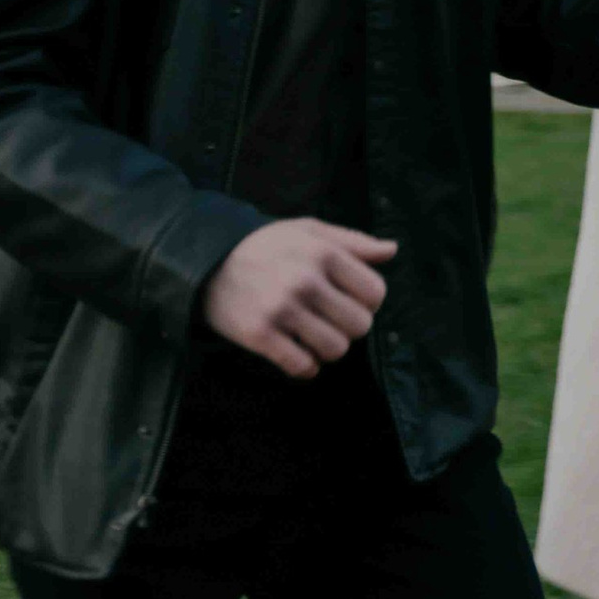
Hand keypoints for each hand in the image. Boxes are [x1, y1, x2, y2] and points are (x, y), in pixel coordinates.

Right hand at [201, 221, 394, 381]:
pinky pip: (302, 366)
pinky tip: (297, 355)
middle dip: (350, 327)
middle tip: (330, 320)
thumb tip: (392, 249)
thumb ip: (353, 242)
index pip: (375, 293)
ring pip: (335, 349)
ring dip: (328, 349)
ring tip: (313, 337)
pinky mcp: (259, 335)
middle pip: (360, 325)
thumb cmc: (266, 246)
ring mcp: (281, 309)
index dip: (368, 301)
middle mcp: (305, 280)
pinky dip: (305, 367)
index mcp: (323, 253)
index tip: (349, 300)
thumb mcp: (308, 231)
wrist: (206, 261)